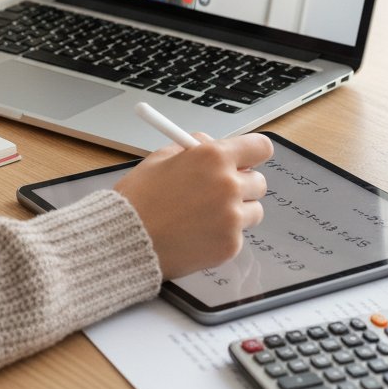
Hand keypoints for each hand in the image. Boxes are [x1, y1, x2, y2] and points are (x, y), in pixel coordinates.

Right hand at [113, 133, 272, 279]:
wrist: (127, 238)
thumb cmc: (140, 197)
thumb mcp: (161, 157)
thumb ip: (193, 147)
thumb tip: (212, 143)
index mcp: (213, 157)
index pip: (260, 148)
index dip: (252, 153)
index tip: (245, 159)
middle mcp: (229, 185)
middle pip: (259, 181)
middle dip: (242, 183)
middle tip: (218, 189)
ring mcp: (232, 218)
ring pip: (253, 210)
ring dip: (236, 210)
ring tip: (204, 214)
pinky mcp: (231, 245)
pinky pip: (237, 235)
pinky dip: (223, 233)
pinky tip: (197, 232)